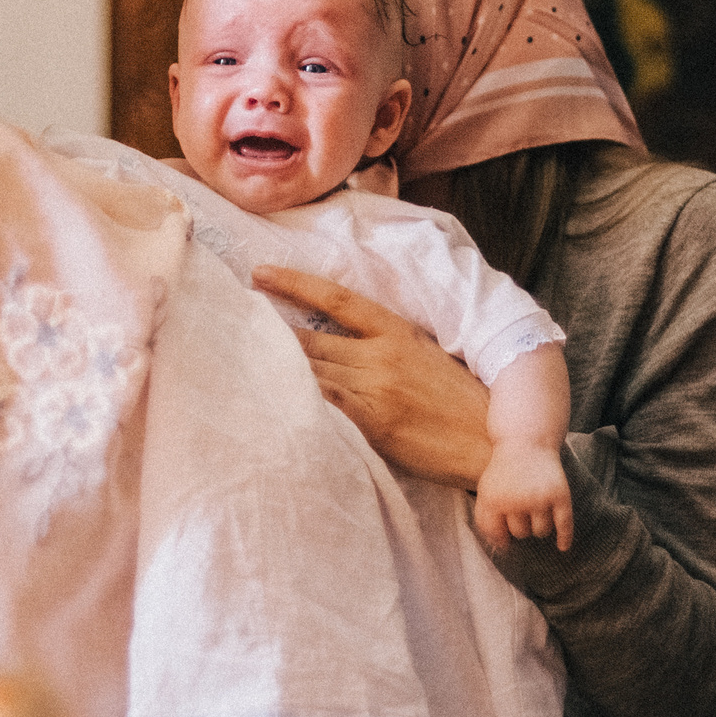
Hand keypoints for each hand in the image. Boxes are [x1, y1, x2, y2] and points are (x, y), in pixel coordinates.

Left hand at [252, 265, 491, 490]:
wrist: (489, 444)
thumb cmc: (460, 402)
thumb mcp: (426, 357)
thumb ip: (384, 345)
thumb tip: (340, 340)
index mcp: (397, 332)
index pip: (336, 298)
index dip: (294, 283)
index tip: (260, 273)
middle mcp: (380, 355)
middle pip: (310, 339)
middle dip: (267, 332)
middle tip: (226, 320)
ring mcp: (375, 389)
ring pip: (310, 371)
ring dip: (271, 368)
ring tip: (232, 363)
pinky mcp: (371, 424)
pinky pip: (322, 406)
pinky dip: (293, 401)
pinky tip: (266, 400)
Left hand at [471, 441, 573, 555]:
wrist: (527, 441)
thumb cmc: (505, 472)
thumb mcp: (487, 492)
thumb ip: (486, 521)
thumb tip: (502, 549)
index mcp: (495, 500)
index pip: (500, 534)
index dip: (503, 531)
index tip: (507, 523)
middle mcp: (517, 501)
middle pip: (521, 533)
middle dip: (521, 524)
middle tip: (522, 504)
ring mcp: (540, 498)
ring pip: (541, 531)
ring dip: (539, 526)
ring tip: (536, 508)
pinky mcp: (560, 494)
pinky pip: (564, 524)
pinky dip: (564, 538)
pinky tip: (563, 547)